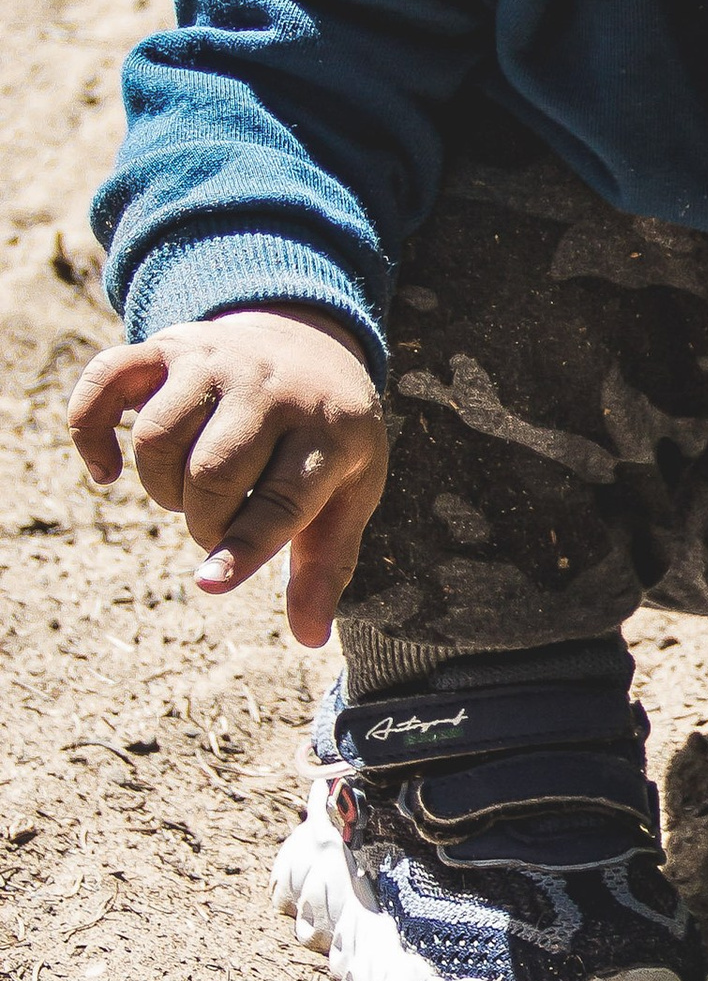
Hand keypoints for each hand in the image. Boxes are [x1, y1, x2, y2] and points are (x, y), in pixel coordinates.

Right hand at [67, 306, 388, 649]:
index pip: (283, 498)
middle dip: (203, 521)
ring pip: (157, 437)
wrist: (309, 342)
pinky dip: (89, 431)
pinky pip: (105, 381)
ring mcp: (218, 360)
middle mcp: (273, 388)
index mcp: (331, 431)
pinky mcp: (170, 345)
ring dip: (159, 486)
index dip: (244, 546)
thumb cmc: (327, 440)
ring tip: (187, 492)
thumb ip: (326, 563)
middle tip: (216, 522)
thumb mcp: (346, 493)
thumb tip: (309, 638)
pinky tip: (105, 471)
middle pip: (212, 473)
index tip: (209, 583)